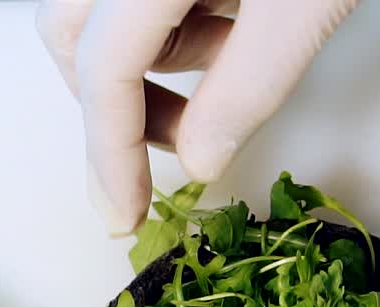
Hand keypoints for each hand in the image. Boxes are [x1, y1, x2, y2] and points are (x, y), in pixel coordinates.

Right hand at [36, 0, 358, 234]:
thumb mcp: (307, 0)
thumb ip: (248, 86)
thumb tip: (199, 158)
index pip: (102, 72)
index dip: (110, 154)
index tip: (124, 212)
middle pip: (72, 38)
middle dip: (116, 104)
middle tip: (176, 144)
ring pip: (103, 12)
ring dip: (154, 58)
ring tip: (232, 57)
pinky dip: (173, 16)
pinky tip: (232, 13)